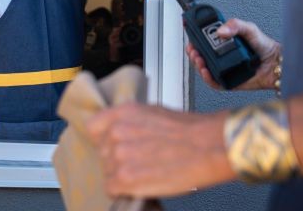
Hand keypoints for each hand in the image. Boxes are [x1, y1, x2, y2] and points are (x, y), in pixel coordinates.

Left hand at [86, 103, 235, 197]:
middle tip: (139, 161)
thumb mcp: (155, 112)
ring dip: (122, 175)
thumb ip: (132, 121)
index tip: (113, 145)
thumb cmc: (191, 130)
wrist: (208, 147)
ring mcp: (118, 156)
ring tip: (146, 172)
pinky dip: (124, 190)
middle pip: (103, 152)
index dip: (105, 139)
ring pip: (108, 171)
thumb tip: (125, 131)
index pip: (94, 128)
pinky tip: (141, 185)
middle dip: (117, 159)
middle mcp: (116, 132)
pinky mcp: (125, 178)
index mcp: (122, 113)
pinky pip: (112, 188)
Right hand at [186, 18, 279, 90]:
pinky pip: (215, 82)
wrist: (276, 63)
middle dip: (194, 53)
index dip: (196, 40)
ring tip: (198, 59)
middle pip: (201, 56)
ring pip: (205, 69)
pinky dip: (208, 78)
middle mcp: (224, 56)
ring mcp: (226, 69)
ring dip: (198, 64)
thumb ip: (235, 25)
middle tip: (193, 49)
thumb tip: (220, 31)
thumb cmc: (265, 46)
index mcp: (226, 43)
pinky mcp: (230, 82)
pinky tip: (206, 71)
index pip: (205, 41)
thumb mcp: (249, 28)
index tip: (191, 36)